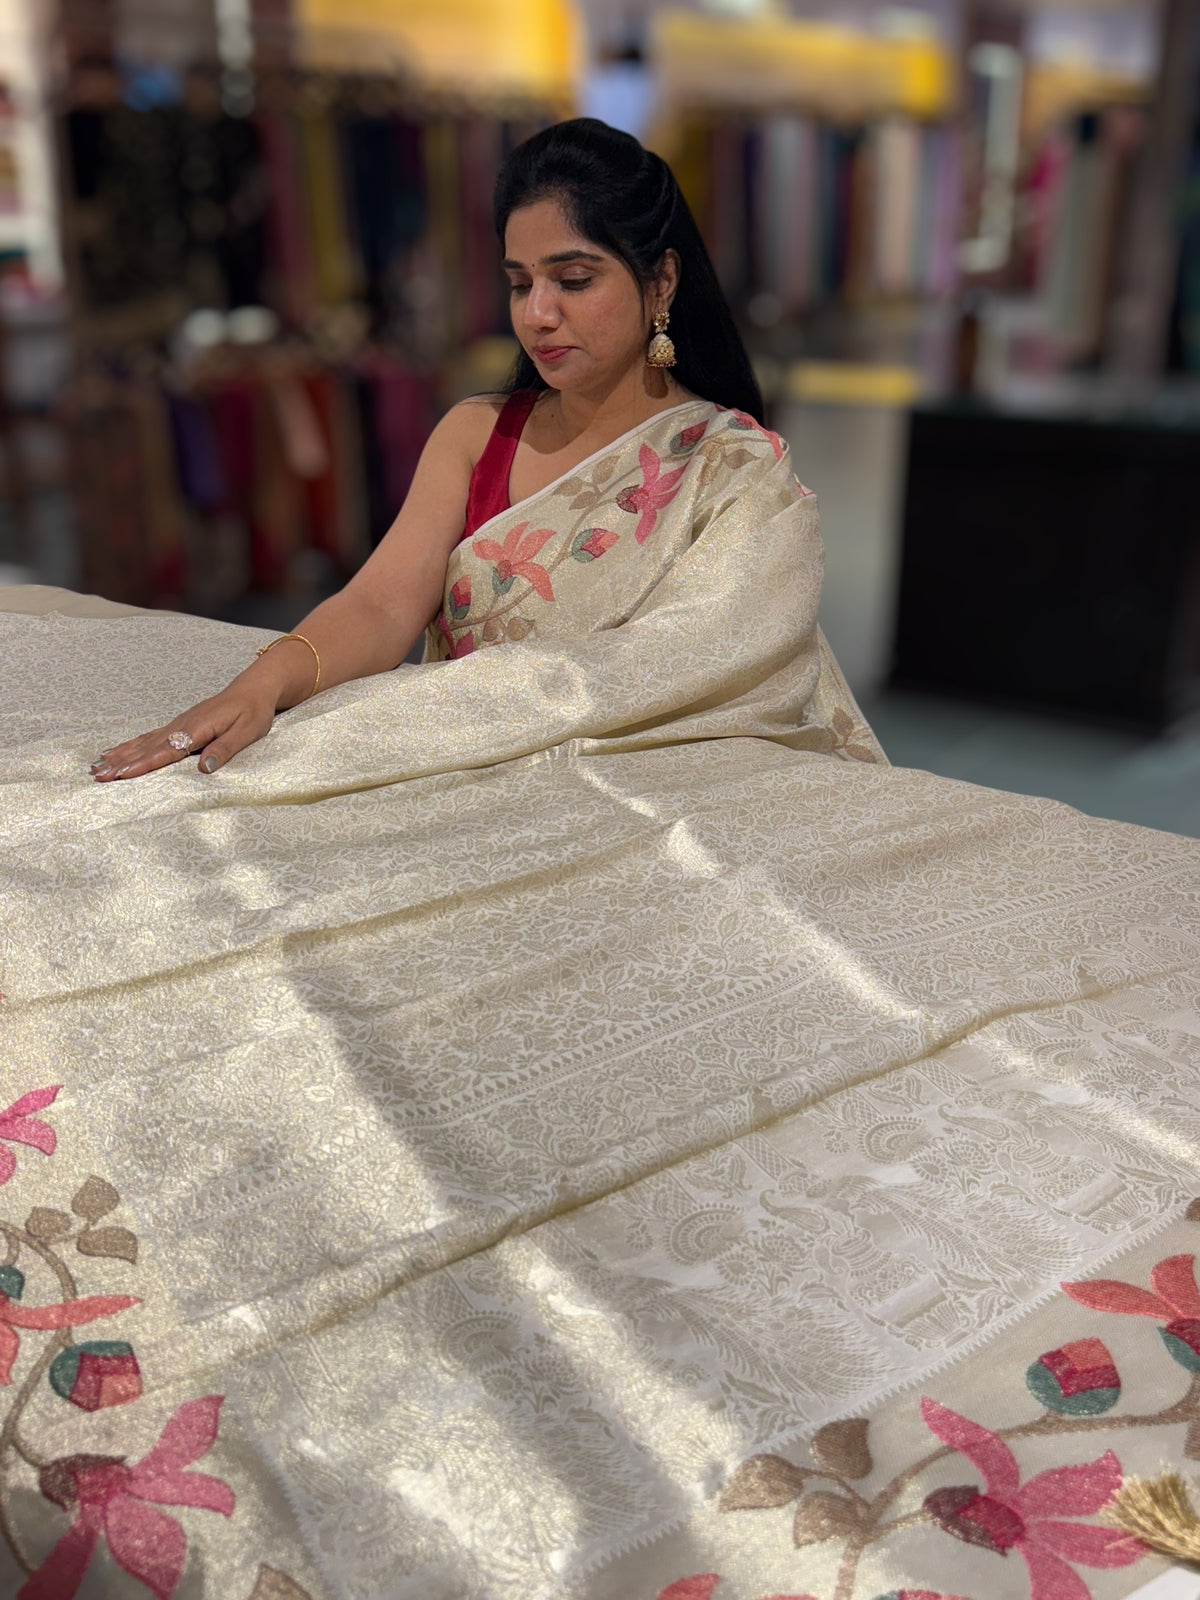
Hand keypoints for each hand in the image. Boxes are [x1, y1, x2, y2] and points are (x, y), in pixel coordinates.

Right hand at [90, 683, 276, 781]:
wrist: (252, 689)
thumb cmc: (253, 712)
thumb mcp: (248, 731)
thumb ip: (225, 749)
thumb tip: (204, 768)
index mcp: (198, 728)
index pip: (168, 750)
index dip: (145, 764)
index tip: (123, 774)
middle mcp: (182, 725)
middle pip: (147, 747)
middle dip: (122, 763)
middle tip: (98, 776)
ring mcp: (177, 724)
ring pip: (143, 742)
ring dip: (119, 756)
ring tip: (96, 768)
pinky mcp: (178, 725)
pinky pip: (148, 737)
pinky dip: (129, 746)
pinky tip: (114, 753)